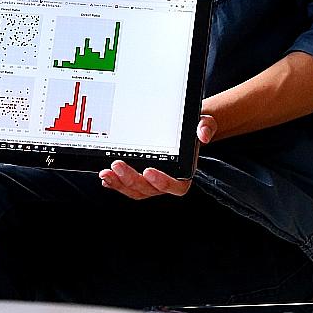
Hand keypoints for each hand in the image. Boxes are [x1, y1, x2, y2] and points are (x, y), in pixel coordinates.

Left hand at [99, 114, 216, 198]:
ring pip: (135, 190)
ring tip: (106, 173)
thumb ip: (206, 127)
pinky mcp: (139, 178)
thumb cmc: (192, 129)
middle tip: (117, 165)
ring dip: (119, 184)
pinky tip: (106, 176)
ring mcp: (151, 182)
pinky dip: (115, 183)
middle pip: (148, 189)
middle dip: (131, 179)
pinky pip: (126, 185)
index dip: (162, 182)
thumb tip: (203, 134)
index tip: (149, 170)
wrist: (182, 129)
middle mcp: (167, 181)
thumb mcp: (204, 122)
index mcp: (184, 174)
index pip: (175, 186)